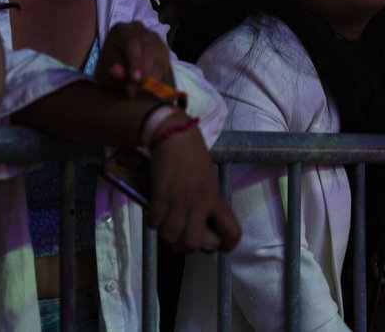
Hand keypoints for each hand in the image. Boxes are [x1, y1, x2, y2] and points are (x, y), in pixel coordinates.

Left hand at [95, 21, 173, 97]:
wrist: (118, 61)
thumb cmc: (110, 64)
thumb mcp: (106, 68)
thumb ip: (113, 70)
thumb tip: (118, 72)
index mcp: (122, 30)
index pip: (132, 42)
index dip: (135, 61)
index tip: (135, 80)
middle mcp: (140, 29)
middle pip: (149, 48)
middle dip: (145, 72)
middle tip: (136, 91)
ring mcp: (154, 37)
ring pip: (159, 55)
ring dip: (152, 76)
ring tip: (141, 91)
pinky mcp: (163, 47)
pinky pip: (165, 62)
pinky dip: (158, 76)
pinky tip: (149, 85)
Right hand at [147, 116, 240, 251]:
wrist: (175, 137)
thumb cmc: (193, 156)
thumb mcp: (209, 180)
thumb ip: (208, 202)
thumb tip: (201, 224)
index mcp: (216, 198)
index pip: (231, 230)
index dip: (227, 246)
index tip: (217, 247)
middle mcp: (200, 203)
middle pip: (193, 243)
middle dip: (185, 246)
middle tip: (181, 238)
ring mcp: (179, 200)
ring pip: (171, 236)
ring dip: (166, 234)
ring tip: (166, 225)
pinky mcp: (160, 195)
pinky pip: (154, 222)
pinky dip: (153, 222)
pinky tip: (155, 214)